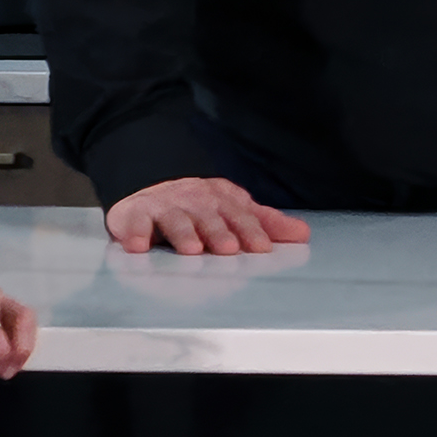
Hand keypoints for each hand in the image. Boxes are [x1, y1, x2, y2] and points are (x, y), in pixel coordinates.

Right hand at [108, 175, 311, 255]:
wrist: (150, 187)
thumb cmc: (199, 207)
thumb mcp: (234, 210)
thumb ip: (265, 223)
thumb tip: (303, 234)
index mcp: (221, 200)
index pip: (240, 215)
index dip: (251, 230)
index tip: (262, 247)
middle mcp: (193, 201)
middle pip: (208, 217)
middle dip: (219, 232)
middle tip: (228, 249)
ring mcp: (163, 206)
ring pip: (174, 219)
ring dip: (183, 233)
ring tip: (191, 249)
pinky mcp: (133, 214)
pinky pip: (132, 223)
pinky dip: (134, 233)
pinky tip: (137, 246)